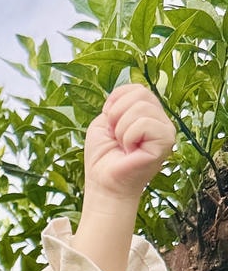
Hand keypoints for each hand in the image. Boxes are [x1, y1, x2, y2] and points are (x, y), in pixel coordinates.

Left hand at [84, 84, 175, 200]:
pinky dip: (128, 137)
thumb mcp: (104, 122)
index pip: (137, 88)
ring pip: (141, 108)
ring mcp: (166, 131)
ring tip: (123, 146)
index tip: (108, 122)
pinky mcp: (166, 142)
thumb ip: (118, 103)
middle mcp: (161, 120)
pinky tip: (130, 151)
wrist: (103, 182)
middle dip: (116, 114)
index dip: (115, 101)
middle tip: (115, 137)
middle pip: (140, 93)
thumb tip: (130, 92)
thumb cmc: (103, 156)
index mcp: (148, 114)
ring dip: (121, 129)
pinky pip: (143, 124)